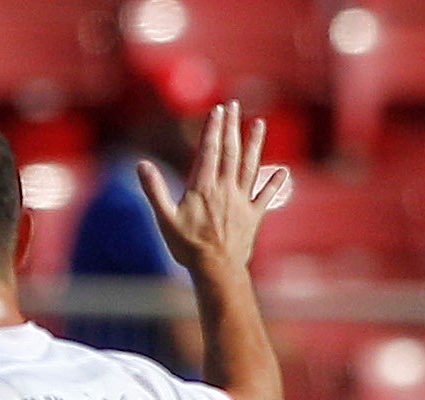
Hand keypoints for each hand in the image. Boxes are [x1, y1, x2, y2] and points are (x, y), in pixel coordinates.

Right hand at [138, 100, 286, 273]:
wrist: (216, 268)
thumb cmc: (186, 246)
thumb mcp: (164, 218)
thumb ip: (154, 189)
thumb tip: (141, 164)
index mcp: (203, 188)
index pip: (209, 151)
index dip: (213, 129)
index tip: (217, 109)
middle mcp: (225, 189)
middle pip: (230, 152)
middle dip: (231, 127)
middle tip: (233, 105)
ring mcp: (242, 201)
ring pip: (250, 166)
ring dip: (255, 143)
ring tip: (259, 124)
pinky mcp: (253, 215)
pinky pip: (266, 195)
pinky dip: (275, 182)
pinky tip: (283, 171)